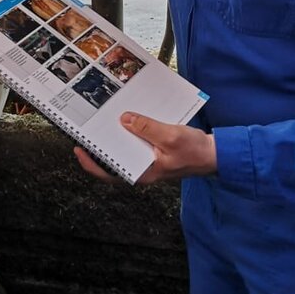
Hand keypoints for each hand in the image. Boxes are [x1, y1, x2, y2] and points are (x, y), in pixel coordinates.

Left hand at [74, 112, 216, 185]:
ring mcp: (149, 160)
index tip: (79, 149)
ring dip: (117, 136)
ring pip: (126, 149)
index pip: (109, 174)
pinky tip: (130, 119)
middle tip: (89, 128)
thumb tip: (125, 120)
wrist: (215, 154)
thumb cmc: (195, 151)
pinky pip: (138, 142)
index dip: (91, 164)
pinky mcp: (155, 151)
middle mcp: (143, 169)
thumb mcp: (169, 137)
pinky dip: (132, 131)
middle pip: (115, 159)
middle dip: (102, 145)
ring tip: (105, 121)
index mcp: (143, 173)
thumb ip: (146, 128)